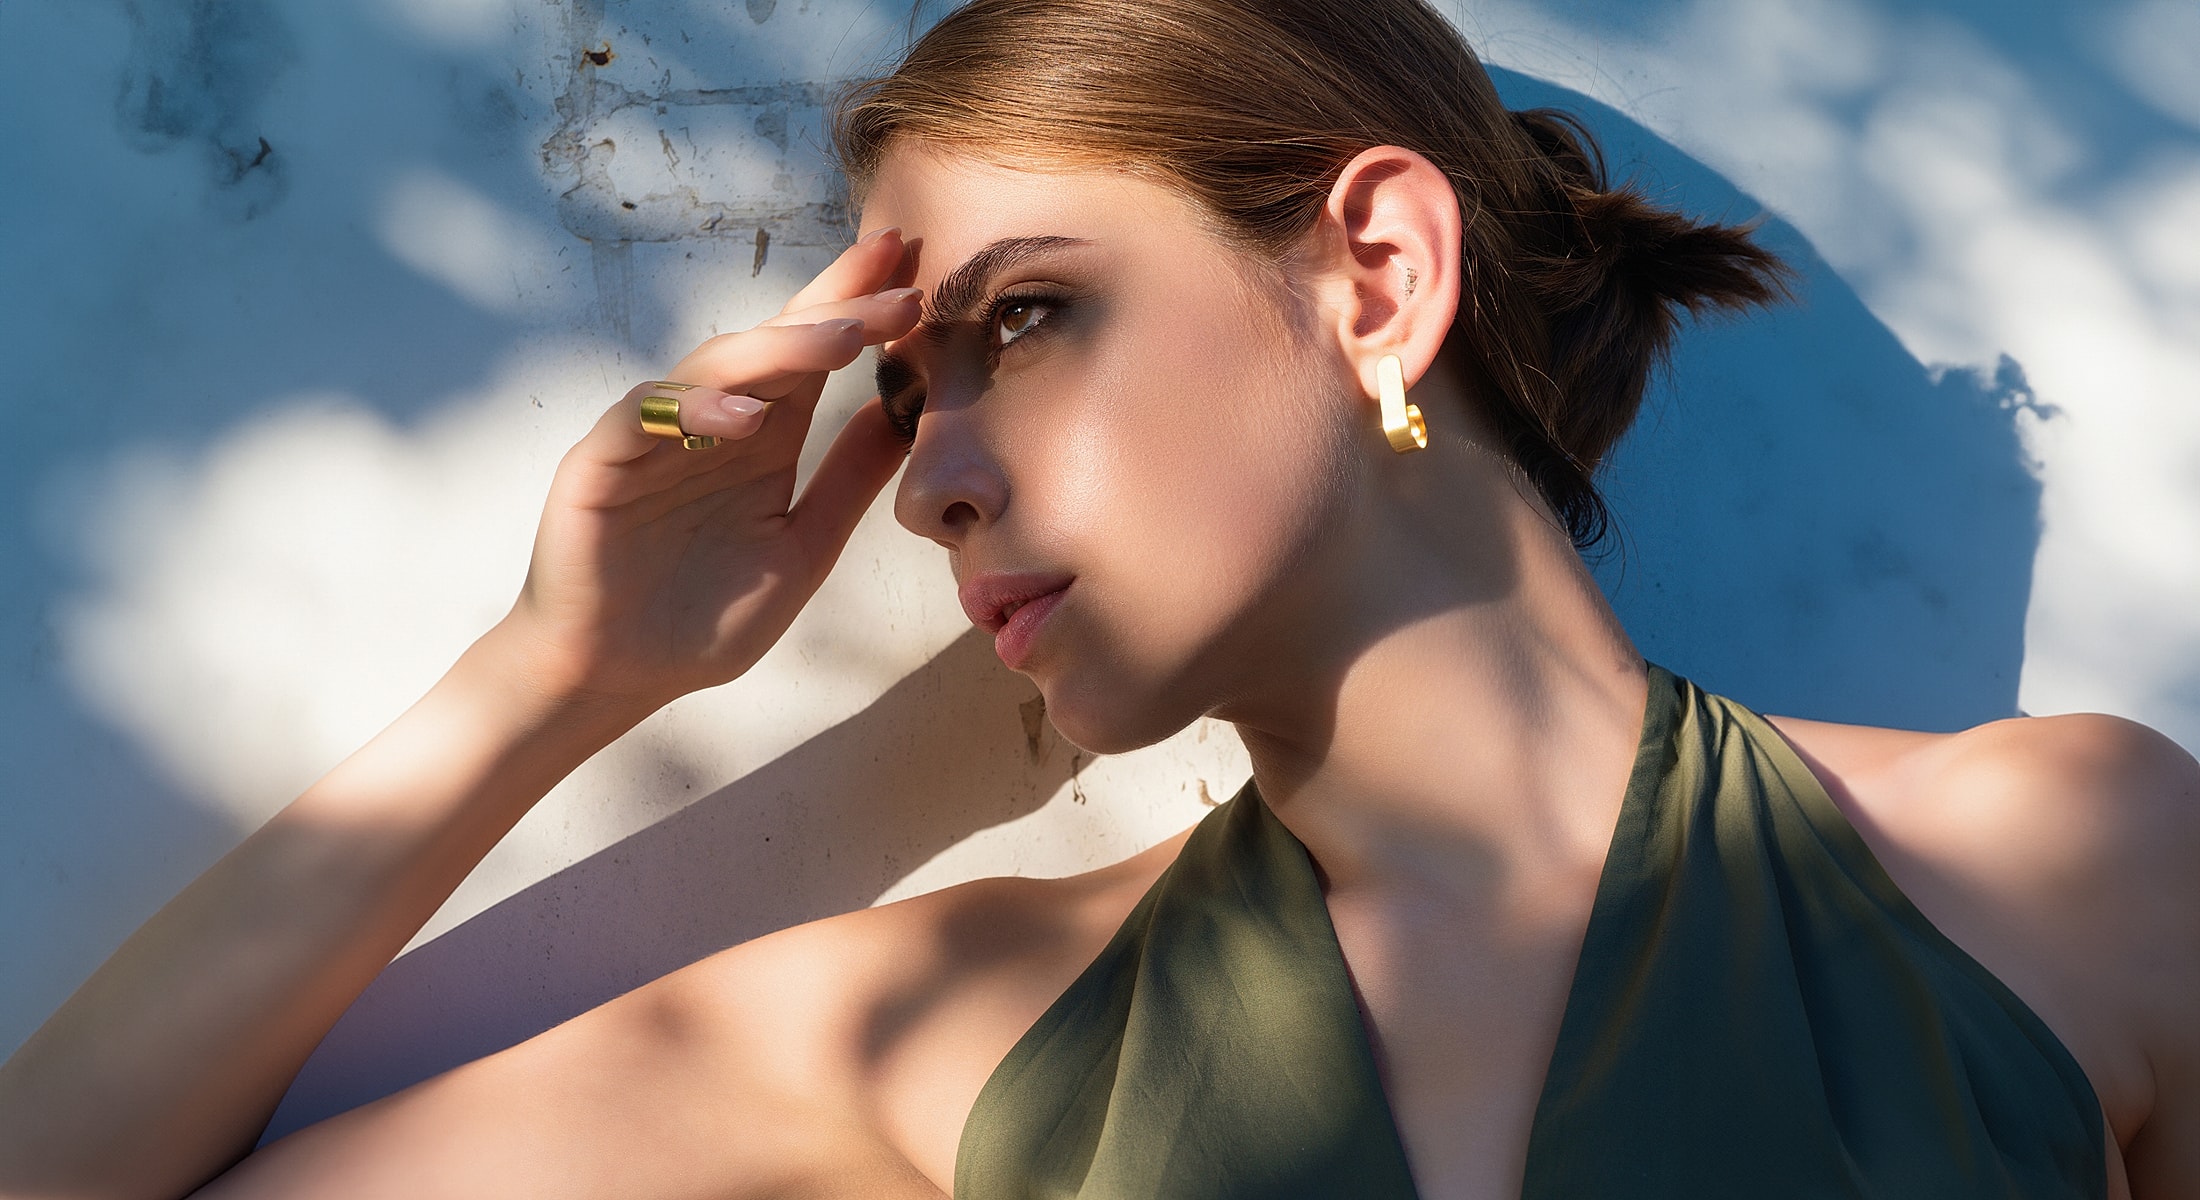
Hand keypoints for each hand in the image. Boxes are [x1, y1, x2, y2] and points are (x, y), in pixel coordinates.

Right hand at [492, 229, 919, 713]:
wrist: (616, 679)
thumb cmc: (702, 622)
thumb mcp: (802, 550)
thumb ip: (847, 483)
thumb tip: (906, 414)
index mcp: (762, 439)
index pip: (815, 359)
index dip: (860, 312)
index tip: (917, 275)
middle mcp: (710, 424)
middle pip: (774, 344)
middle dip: (833, 305)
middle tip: (893, 272)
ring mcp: (652, 438)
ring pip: (713, 368)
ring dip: (778, 347)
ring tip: (841, 336)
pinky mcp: (599, 466)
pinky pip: (644, 420)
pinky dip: (694, 411)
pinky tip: (745, 416)